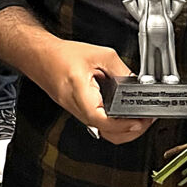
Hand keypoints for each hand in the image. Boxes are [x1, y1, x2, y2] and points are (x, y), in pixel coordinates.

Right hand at [35, 39, 151, 144]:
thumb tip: (136, 84)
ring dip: (122, 131)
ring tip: (137, 119)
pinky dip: (113, 125)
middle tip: (145, 121)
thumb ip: (121, 70)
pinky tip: (122, 116)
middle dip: (129, 132)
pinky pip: (97, 125)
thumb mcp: (100, 54)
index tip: (139, 120)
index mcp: (80, 91)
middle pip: (106, 132)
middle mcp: (77, 107)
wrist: (41, 56)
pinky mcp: (78, 112)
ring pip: (103, 132)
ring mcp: (76, 112)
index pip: (101, 119)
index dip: (122, 124)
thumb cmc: (62, 55)